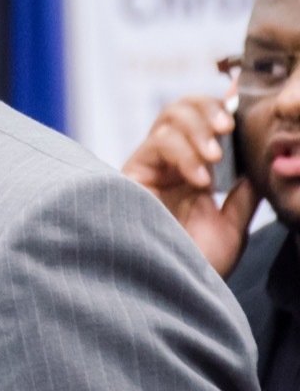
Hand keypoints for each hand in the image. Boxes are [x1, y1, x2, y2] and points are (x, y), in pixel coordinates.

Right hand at [122, 96, 257, 277]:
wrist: (172, 293)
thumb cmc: (197, 265)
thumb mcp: (232, 225)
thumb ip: (243, 193)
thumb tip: (258, 160)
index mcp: (192, 170)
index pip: (204, 123)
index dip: (221, 106)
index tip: (240, 97)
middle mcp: (168, 163)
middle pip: (182, 108)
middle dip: (207, 110)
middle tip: (227, 127)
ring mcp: (149, 166)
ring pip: (169, 117)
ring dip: (197, 130)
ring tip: (213, 158)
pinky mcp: (131, 174)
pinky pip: (156, 143)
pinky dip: (182, 154)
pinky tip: (198, 180)